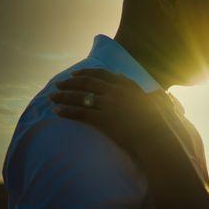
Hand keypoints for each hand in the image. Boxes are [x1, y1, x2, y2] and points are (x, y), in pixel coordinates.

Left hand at [50, 68, 173, 157]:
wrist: (155, 134)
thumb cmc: (154, 118)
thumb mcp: (145, 94)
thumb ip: (132, 84)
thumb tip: (120, 75)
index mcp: (126, 84)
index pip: (101, 74)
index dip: (86, 73)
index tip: (75, 74)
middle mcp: (116, 91)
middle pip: (87, 83)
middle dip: (70, 83)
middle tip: (58, 84)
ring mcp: (109, 105)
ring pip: (81, 97)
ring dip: (64, 96)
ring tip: (52, 97)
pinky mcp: (103, 120)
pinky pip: (81, 113)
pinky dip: (67, 111)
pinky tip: (57, 112)